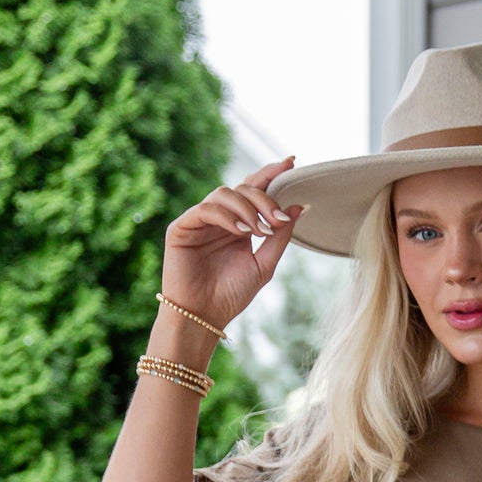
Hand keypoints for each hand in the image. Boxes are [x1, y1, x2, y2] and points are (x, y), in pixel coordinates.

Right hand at [161, 155, 305, 334]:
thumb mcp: (264, 264)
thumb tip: (300, 206)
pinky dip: (227, 216)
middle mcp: (219, 218)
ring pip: (224, 194)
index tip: (292, 163)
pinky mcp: (182, 227)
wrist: (204, 318)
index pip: (254, 190)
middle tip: (279, 219)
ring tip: (259, 231)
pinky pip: (206, 209)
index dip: (271, 174)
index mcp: (238, 224)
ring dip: (247, 208)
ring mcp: (199, 220)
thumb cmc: (231, 295)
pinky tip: (241, 231)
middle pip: (242, 188)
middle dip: (264, 199)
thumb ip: (280, 236)